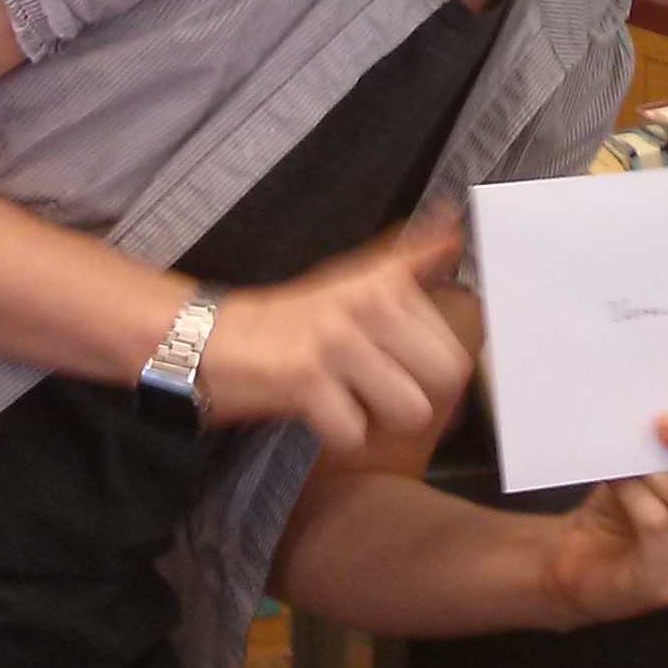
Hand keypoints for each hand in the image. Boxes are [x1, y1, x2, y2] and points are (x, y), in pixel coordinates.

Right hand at [192, 218, 471, 451]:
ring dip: (382, 419)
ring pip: (410, 409)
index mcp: (386, 283)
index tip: (409, 374)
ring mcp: (338, 341)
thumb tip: (454, 230)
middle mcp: (369, 304)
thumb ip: (409, 260)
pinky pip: (356, 432)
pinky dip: (340, 436)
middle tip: (379, 392)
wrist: (210, 339)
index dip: (436, 372)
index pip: (457, 345)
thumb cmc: (290, 318)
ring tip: (352, 403)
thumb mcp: (354, 279)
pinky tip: (321, 416)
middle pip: (445, 376)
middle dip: (418, 396)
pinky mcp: (305, 379)